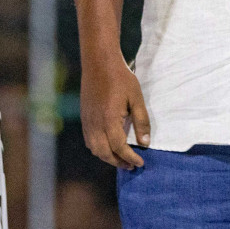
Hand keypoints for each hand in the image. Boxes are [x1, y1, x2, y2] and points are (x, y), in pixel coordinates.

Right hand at [80, 52, 149, 169]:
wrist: (99, 62)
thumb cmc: (121, 78)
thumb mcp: (137, 98)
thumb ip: (141, 121)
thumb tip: (145, 143)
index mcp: (109, 120)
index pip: (119, 148)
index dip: (130, 158)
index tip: (140, 163)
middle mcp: (95, 124)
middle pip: (104, 153)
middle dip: (118, 162)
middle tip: (131, 165)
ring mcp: (87, 121)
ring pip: (94, 149)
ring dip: (107, 157)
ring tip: (121, 158)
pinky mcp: (84, 117)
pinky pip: (89, 140)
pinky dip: (98, 148)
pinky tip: (107, 146)